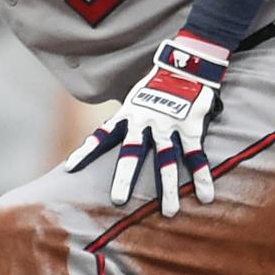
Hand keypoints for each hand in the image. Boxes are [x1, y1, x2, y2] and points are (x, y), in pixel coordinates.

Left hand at [69, 35, 224, 215]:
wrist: (186, 62)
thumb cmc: (159, 83)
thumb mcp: (136, 97)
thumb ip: (127, 117)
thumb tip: (111, 132)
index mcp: (128, 115)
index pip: (101, 135)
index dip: (85, 152)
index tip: (69, 168)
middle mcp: (145, 122)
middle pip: (133, 153)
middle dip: (125, 177)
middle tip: (118, 201)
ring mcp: (168, 125)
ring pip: (167, 160)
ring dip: (169, 187)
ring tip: (170, 212)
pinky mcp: (190, 126)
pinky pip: (196, 155)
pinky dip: (201, 176)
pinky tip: (205, 196)